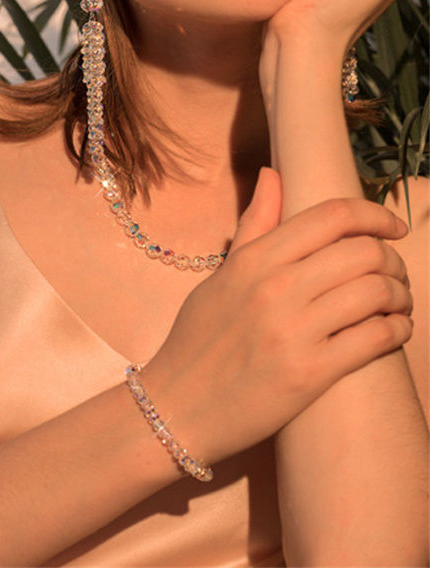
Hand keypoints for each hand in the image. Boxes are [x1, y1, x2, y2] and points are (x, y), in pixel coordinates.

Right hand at [141, 167, 412, 465]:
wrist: (178, 404)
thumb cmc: (197, 339)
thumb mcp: (220, 275)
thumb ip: (253, 225)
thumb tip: (272, 174)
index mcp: (254, 260)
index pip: (331, 217)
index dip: (373, 214)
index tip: (390, 226)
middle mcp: (275, 288)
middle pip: (365, 252)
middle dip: (392, 260)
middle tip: (392, 274)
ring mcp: (294, 330)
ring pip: (377, 291)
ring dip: (400, 296)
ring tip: (394, 305)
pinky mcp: (310, 373)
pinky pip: (376, 338)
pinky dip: (397, 329)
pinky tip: (392, 331)